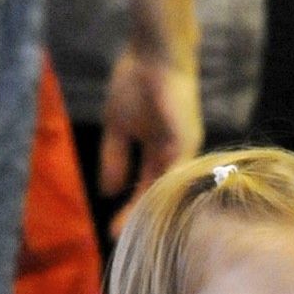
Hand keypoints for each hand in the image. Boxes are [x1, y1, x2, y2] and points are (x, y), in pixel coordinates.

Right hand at [97, 45, 202, 234]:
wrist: (153, 51)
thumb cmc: (137, 81)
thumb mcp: (118, 126)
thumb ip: (114, 158)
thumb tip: (106, 190)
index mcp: (159, 154)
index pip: (144, 189)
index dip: (128, 209)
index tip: (112, 232)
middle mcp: (175, 158)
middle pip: (156, 196)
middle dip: (137, 218)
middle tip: (119, 241)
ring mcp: (184, 152)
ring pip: (165, 190)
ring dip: (147, 212)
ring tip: (132, 232)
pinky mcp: (187, 141)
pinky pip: (173, 173)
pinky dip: (159, 191)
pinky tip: (145, 209)